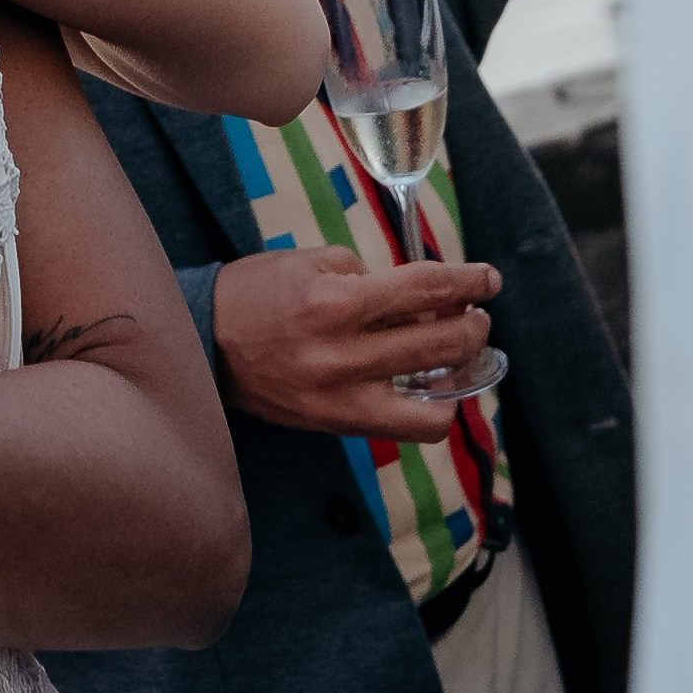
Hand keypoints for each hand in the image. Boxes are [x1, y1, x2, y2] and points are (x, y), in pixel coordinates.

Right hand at [211, 245, 502, 439]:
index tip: (489, 280)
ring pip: (436, 401)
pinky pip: (406, 429)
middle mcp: (343, 355)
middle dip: (473, 325)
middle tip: (475, 314)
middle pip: (443, 344)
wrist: (203, 342)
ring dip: (462, 370)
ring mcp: (341, 398)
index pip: (426, 289)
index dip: (469, 283)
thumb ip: (367, 275)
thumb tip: (417, 296)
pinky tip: (430, 388)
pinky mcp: (336, 424)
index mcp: (336, 303)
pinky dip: (431, 410)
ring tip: (459, 352)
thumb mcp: (310, 263)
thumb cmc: (255, 294)